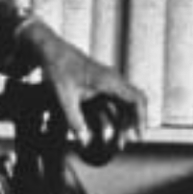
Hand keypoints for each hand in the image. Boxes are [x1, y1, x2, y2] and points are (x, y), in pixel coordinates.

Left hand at [20, 21, 147, 146]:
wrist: (51, 50)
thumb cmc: (58, 69)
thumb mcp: (64, 97)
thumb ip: (74, 119)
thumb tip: (83, 141)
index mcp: (109, 81)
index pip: (136, 100)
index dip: (141, 119)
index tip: (139, 136)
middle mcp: (113, 80)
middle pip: (134, 103)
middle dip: (133, 124)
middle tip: (127, 143)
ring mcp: (109, 81)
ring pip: (125, 103)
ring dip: (124, 120)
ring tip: (119, 140)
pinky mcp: (102, 83)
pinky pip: (116, 100)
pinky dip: (116, 114)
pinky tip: (110, 128)